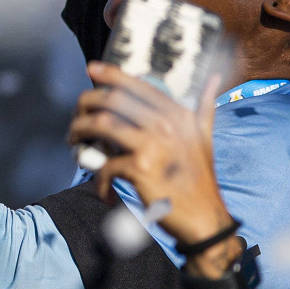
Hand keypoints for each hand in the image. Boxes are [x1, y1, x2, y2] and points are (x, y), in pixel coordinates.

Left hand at [71, 63, 233, 249]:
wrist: (205, 219)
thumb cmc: (200, 179)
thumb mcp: (205, 137)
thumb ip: (205, 107)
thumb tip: (214, 79)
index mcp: (178, 115)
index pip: (139, 85)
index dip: (111, 74)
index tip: (91, 69)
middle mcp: (166, 124)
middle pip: (113, 100)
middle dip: (86, 105)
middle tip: (77, 121)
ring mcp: (153, 145)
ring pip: (101, 124)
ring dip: (80, 132)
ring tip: (75, 145)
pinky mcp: (140, 168)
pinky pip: (105, 165)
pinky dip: (98, 179)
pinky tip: (103, 190)